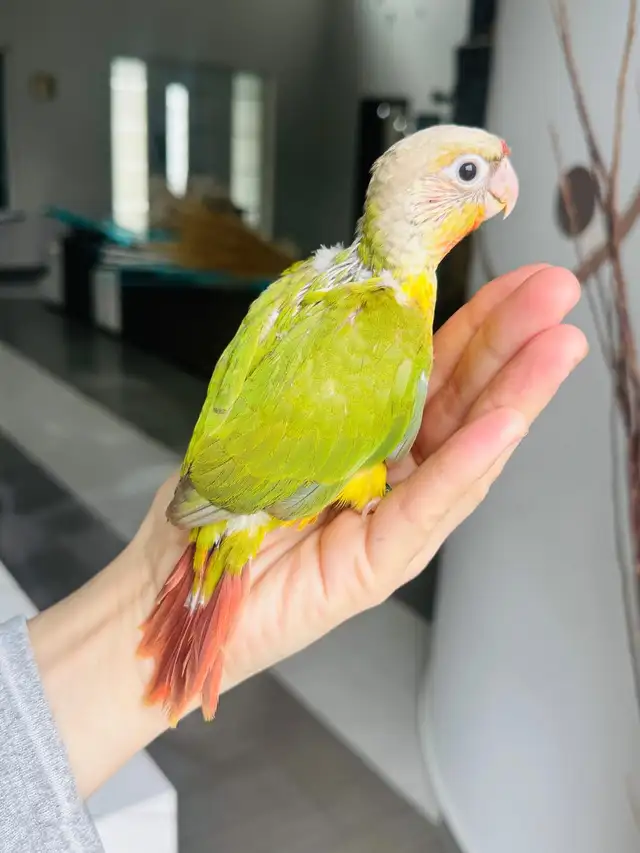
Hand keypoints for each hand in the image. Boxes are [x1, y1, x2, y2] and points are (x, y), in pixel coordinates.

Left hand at [133, 264, 586, 699]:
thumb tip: (362, 298)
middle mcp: (393, 476)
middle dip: (513, 346)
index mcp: (370, 436)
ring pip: (464, 453)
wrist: (173, 585)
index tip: (514, 279)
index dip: (476, 325)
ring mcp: (391, 522)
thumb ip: (322, 373)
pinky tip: (505, 423)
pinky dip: (466, 466)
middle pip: (464, 406)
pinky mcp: (376, 566)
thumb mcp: (270, 417)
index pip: (434, 374)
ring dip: (514, 397)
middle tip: (556, 292)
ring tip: (556, 346)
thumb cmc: (217, 503)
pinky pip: (426, 509)